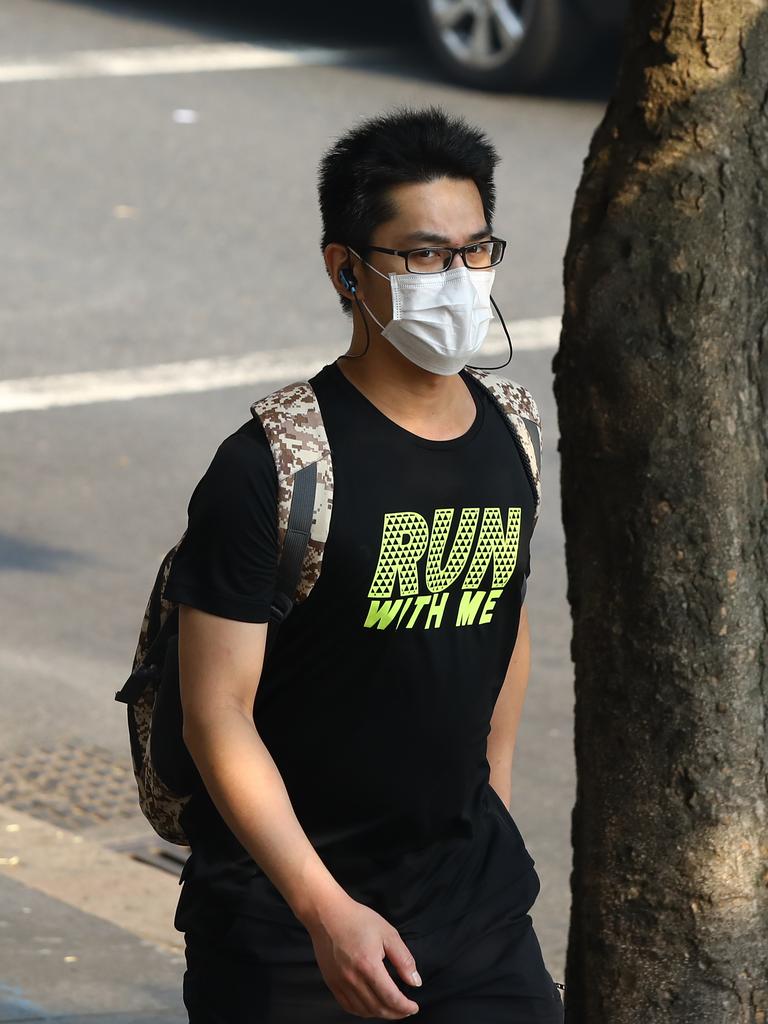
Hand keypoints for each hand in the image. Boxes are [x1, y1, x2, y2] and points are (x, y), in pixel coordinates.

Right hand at [305, 894, 421, 1018]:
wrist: (327, 914)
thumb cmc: (358, 919)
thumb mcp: (388, 933)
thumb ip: (404, 960)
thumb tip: (415, 982)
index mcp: (369, 965)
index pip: (391, 998)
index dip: (405, 1007)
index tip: (414, 1007)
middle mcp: (353, 978)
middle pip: (378, 1008)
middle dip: (396, 1013)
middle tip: (406, 1009)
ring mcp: (340, 983)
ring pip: (364, 1011)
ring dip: (381, 1013)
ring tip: (391, 1008)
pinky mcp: (332, 983)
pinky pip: (349, 1007)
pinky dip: (363, 1011)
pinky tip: (371, 1006)